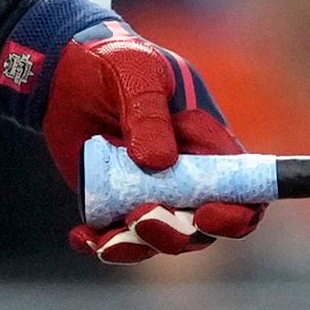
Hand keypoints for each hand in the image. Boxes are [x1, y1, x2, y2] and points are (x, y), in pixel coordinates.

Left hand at [0, 0, 259, 262]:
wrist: (64, 71)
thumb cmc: (115, 61)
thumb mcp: (135, 74)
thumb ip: (148, 115)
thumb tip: (159, 164)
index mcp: (208, 145)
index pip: (244, 193)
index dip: (236, 215)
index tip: (206, 216)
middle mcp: (185, 177)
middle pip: (199, 230)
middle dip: (174, 234)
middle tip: (139, 217)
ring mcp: (149, 194)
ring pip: (157, 240)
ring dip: (135, 247)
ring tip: (104, 238)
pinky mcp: (113, 203)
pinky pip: (114, 237)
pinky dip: (99, 244)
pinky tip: (80, 237)